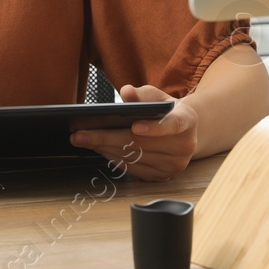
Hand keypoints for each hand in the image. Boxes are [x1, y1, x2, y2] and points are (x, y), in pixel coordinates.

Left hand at [69, 84, 197, 180]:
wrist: (183, 132)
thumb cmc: (166, 110)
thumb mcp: (158, 96)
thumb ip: (142, 93)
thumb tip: (126, 92)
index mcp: (187, 121)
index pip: (173, 125)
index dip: (154, 127)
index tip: (134, 126)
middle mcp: (185, 146)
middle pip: (143, 144)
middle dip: (108, 138)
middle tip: (81, 134)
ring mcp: (174, 165)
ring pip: (135, 158)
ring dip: (106, 149)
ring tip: (85, 140)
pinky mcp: (162, 177)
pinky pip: (133, 169)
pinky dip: (114, 159)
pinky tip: (99, 149)